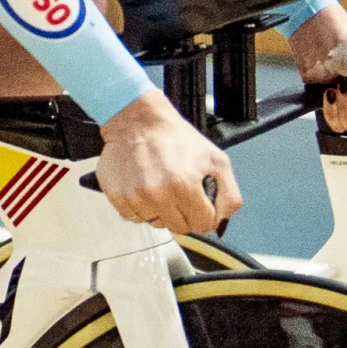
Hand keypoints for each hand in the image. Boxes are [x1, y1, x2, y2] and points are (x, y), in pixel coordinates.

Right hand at [95, 91, 239, 233]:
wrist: (139, 120)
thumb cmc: (175, 136)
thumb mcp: (216, 160)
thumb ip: (228, 195)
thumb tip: (221, 221)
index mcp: (185, 185)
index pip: (202, 225)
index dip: (205, 214)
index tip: (199, 203)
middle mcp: (159, 194)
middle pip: (179, 227)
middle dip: (183, 214)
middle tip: (180, 193)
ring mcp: (136, 197)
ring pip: (155, 223)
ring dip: (160, 210)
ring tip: (160, 186)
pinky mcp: (118, 196)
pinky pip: (133, 216)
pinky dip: (141, 207)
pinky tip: (144, 188)